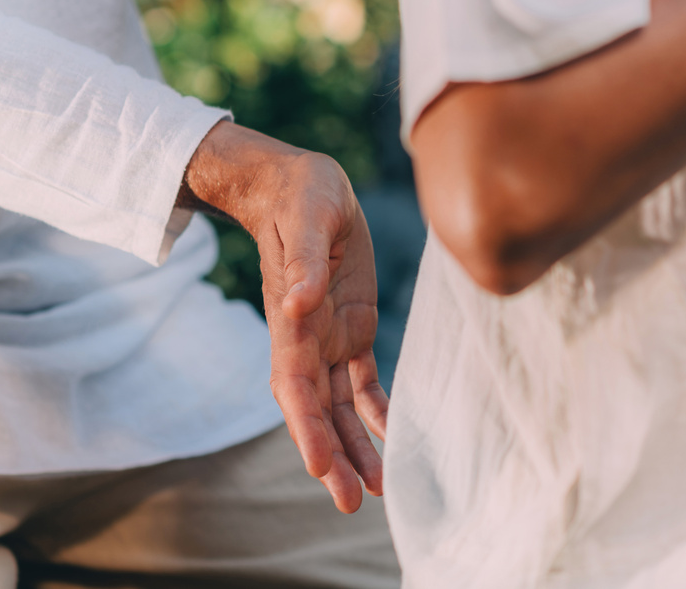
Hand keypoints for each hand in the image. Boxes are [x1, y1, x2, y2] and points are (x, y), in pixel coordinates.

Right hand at [181, 122, 388, 512]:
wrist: (302, 184)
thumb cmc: (301, 197)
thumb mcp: (307, 219)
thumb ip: (303, 264)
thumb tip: (298, 303)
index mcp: (290, 321)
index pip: (294, 387)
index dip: (307, 429)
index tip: (320, 468)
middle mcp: (306, 340)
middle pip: (317, 411)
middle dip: (333, 457)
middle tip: (354, 502)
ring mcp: (329, 338)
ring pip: (341, 407)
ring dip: (356, 447)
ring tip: (377, 489)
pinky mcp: (353, 329)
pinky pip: (364, 382)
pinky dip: (378, 412)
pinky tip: (395, 439)